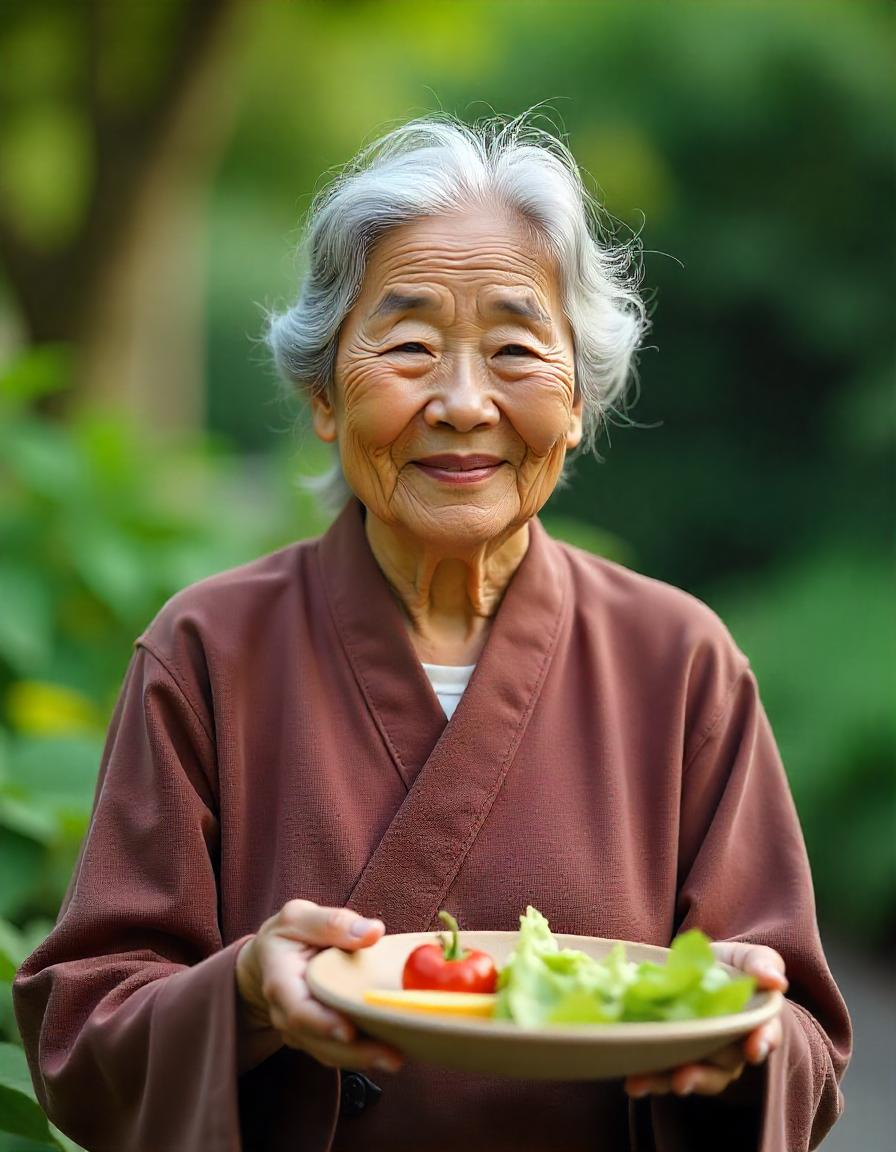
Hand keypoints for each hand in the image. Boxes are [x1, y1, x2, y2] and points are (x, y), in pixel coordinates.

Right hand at [235, 899, 403, 1074]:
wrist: (269, 959)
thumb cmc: (288, 936)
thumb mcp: (300, 917)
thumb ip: (333, 923)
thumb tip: (373, 932)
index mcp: (279, 980)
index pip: (297, 1008)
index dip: (322, 1023)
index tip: (350, 1031)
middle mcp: (285, 1012)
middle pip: (316, 1040)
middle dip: (354, 1052)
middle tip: (391, 1056)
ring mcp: (299, 1030)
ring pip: (328, 1053)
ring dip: (362, 1059)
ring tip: (397, 1058)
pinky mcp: (317, 1038)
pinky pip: (337, 1052)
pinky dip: (362, 1055)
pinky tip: (390, 1051)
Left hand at [624, 941, 786, 1098]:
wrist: (697, 967)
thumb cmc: (730, 965)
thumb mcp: (746, 956)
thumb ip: (762, 963)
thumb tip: (776, 981)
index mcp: (757, 1023)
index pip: (766, 1035)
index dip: (762, 1042)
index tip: (752, 1049)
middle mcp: (735, 1048)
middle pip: (724, 1064)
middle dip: (703, 1074)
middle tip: (683, 1078)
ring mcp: (707, 1058)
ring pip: (696, 1077)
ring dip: (671, 1082)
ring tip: (646, 1083)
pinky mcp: (681, 1060)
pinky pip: (669, 1076)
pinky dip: (651, 1080)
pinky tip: (633, 1082)